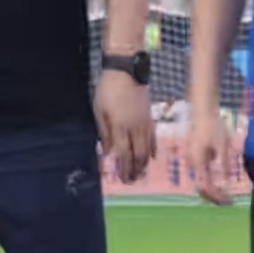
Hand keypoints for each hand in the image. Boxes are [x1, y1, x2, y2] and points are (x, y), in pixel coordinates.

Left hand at [94, 70, 154, 184]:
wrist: (127, 71)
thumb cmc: (108, 90)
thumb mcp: (99, 111)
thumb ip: (104, 132)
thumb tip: (108, 151)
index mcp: (121, 127)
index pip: (123, 154)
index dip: (124, 168)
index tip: (123, 179)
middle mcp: (135, 129)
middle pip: (138, 155)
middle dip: (135, 170)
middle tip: (132, 181)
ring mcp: (145, 124)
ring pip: (147, 149)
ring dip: (144, 164)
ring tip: (140, 173)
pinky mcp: (150, 118)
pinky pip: (153, 138)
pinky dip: (153, 149)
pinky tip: (151, 157)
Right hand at [186, 107, 233, 205]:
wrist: (203, 111)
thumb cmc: (213, 126)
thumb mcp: (223, 145)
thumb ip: (224, 164)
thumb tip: (226, 181)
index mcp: (197, 161)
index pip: (205, 186)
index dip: (216, 196)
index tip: (228, 201)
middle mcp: (191, 163)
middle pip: (200, 187)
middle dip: (213, 197)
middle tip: (227, 201)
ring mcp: (190, 160)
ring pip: (199, 182)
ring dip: (211, 190)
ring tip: (224, 195)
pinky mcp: (193, 157)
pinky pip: (200, 174)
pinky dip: (209, 182)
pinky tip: (219, 184)